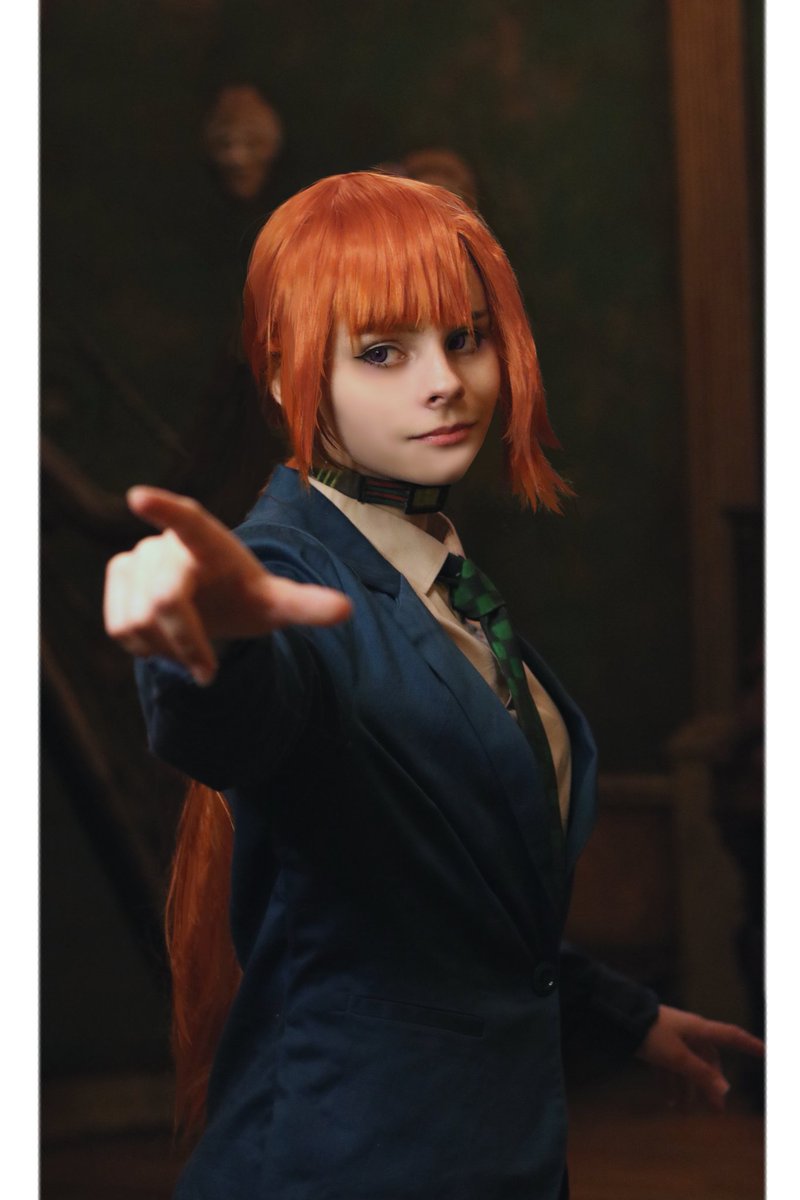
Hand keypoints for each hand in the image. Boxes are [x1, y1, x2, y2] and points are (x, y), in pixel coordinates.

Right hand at [104, 485, 351, 684]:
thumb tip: (347, 610)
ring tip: (189, 648)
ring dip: (167, 649)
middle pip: (164, 599)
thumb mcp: (277, 603)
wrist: (215, 602)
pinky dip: (144, 648)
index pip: (188, 521)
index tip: (139, 498)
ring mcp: (138, 556)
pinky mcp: (118, 575)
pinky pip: (119, 626)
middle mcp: (171, 543)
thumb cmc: (246, 597)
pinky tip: (163, 643)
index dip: (164, 509)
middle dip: (187, 642)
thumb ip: (307, 605)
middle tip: (207, 671)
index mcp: (211, 542)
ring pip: (137, 619)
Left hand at [636, 1004, 763, 1111]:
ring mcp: (672, 1037)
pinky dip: (671, 1083)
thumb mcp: (678, 1057)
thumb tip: (725, 1090)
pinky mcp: (656, 1043)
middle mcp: (689, 1032)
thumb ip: (701, 1073)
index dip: (749, 1044)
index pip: (731, 1036)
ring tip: (685, 1111)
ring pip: (687, 1066)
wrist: (618, 1018)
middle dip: (711, 1085)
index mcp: (699, 1029)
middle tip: (715, 1110)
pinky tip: (669, 1101)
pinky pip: (670, 1066)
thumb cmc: (651, 1033)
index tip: (764, 1052)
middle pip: (707, 1060)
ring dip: (688, 1088)